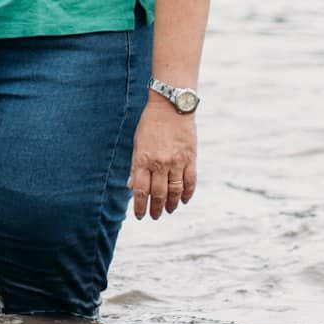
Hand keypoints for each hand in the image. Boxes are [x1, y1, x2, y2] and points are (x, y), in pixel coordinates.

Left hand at [128, 97, 196, 220]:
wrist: (171, 106)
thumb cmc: (150, 124)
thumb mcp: (137, 143)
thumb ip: (136, 166)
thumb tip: (132, 186)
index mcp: (144, 160)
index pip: (141, 191)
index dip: (140, 206)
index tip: (140, 216)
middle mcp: (160, 163)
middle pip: (158, 194)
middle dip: (156, 209)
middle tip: (155, 216)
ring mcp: (177, 162)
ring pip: (175, 191)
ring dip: (172, 204)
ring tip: (169, 210)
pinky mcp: (191, 158)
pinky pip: (190, 181)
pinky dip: (188, 194)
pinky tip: (184, 200)